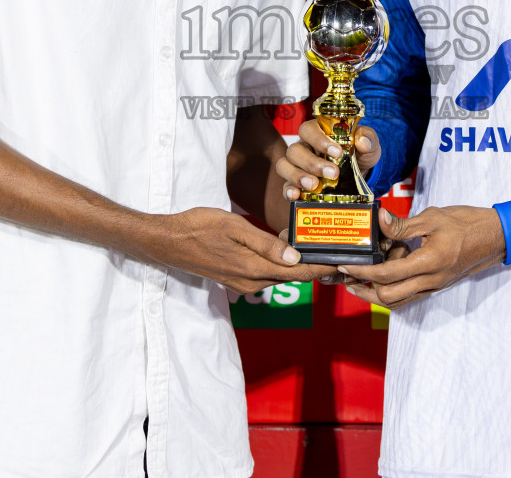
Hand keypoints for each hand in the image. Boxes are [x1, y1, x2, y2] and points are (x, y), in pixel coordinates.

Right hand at [146, 206, 335, 294]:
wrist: (166, 241)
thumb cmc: (198, 228)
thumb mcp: (233, 228)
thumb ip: (265, 244)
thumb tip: (295, 259)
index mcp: (253, 269)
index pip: (299, 275)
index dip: (323, 270)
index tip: (344, 264)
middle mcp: (251, 282)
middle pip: (293, 278)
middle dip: (317, 267)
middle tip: (339, 253)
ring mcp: (242, 283)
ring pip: (280, 275)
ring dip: (300, 265)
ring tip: (319, 247)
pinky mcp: (235, 278)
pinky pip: (266, 273)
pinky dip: (281, 264)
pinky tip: (287, 248)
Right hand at [274, 119, 380, 200]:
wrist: (359, 175)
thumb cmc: (358, 154)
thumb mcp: (368, 144)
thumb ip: (368, 138)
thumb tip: (362, 142)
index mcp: (318, 133)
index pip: (308, 130)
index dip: (319, 140)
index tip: (337, 152)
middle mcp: (304, 147)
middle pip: (295, 150)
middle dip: (312, 163)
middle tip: (332, 173)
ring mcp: (297, 166)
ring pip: (284, 165)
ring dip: (297, 176)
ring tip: (313, 185)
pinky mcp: (296, 184)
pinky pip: (285, 185)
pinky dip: (288, 190)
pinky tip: (296, 195)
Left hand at [339, 206, 505, 307]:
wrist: (495, 237)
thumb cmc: (467, 224)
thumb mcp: (433, 217)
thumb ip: (403, 224)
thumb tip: (379, 220)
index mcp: (428, 263)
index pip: (386, 274)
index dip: (362, 271)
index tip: (345, 265)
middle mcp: (430, 281)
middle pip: (387, 298)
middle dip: (363, 288)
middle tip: (347, 275)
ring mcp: (433, 286)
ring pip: (397, 301)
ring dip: (375, 292)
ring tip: (360, 276)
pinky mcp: (435, 286)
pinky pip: (408, 295)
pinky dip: (391, 288)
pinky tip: (385, 271)